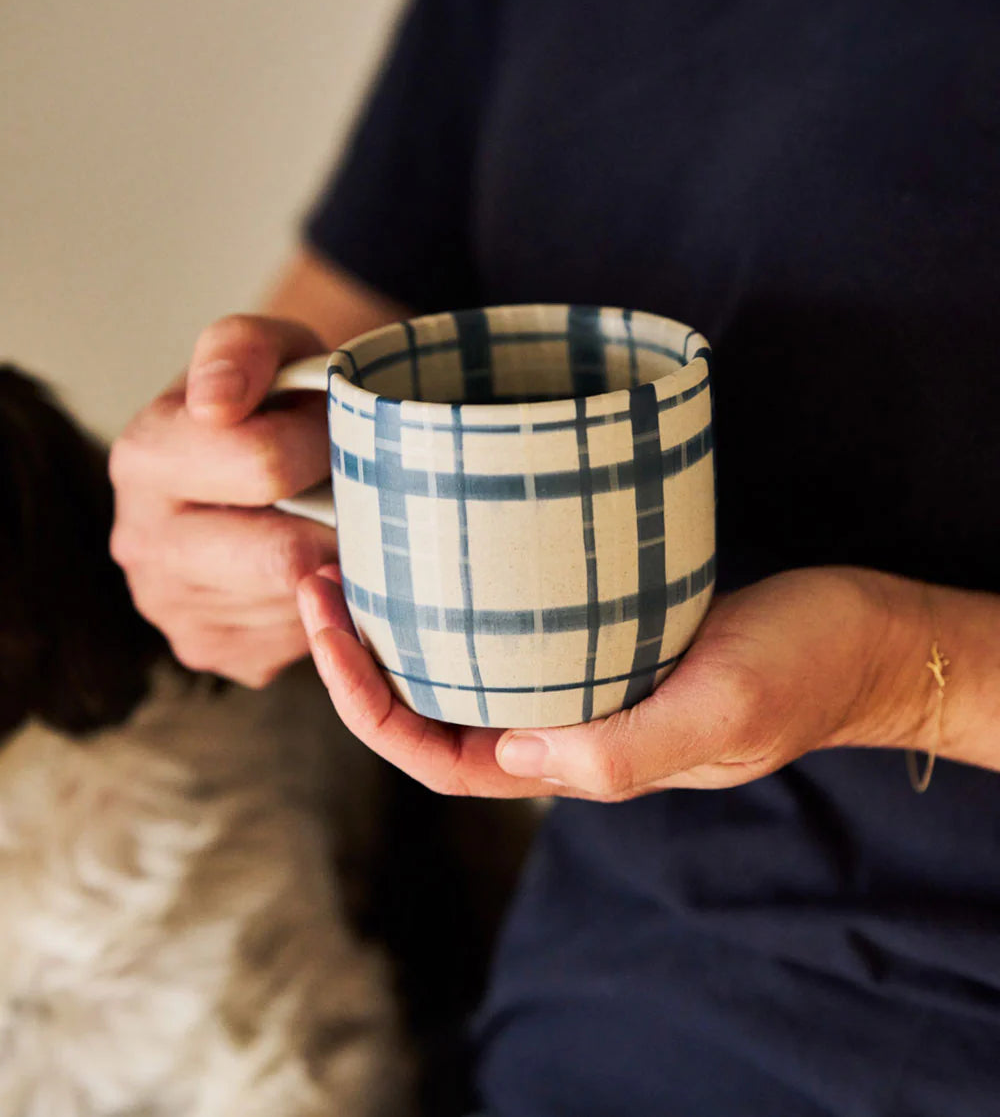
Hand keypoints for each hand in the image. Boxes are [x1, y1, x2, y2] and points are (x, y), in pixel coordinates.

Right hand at [110, 314, 337, 685]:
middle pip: (282, 557)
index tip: (333, 428)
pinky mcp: (215, 652)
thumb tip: (216, 403)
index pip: (264, 464)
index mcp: (143, 458)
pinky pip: (302, 639)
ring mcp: (173, 611)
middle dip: (335, 515)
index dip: (323, 442)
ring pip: (300, 604)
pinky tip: (312, 560)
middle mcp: (140, 545)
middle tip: (346, 484)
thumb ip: (241, 348)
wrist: (263, 458)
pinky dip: (327, 599)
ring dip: (335, 559)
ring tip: (323, 517)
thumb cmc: (275, 400)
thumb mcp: (266, 345)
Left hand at [296, 566, 933, 798]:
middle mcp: (565, 727)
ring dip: (401, 624)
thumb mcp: (722, 709)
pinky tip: (447, 548)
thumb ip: (625, 751)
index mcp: (579, 763)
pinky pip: (511, 628)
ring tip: (360, 554)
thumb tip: (514, 758)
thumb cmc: (804, 673)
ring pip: (464, 669)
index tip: (329, 630)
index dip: (367, 708)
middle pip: (432, 711)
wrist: (865, 634)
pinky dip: (462, 598)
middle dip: (360, 657)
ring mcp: (582, 681)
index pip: (437, 759)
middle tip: (321, 571)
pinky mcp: (605, 634)